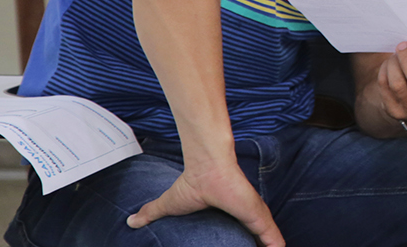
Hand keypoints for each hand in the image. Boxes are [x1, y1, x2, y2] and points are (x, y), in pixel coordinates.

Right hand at [127, 159, 283, 245]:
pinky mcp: (258, 215)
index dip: (243, 245)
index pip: (242, 236)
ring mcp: (255, 215)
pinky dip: (276, 246)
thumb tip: (130, 221)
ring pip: (268, 241)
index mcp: (231, 216)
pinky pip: (272, 237)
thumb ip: (152, 213)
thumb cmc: (192, 184)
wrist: (206, 168)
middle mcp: (246, 216)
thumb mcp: (169, 205)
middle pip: (257, 240)